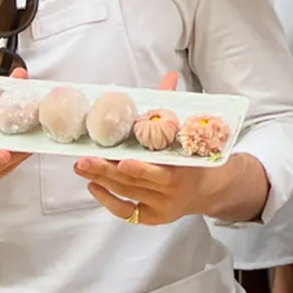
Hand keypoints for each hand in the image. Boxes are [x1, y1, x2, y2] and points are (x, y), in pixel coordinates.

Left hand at [70, 70, 238, 225]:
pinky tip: (94, 186)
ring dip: (102, 179)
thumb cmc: (196, 156)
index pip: (158, 169)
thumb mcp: (189, 132)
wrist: (211, 189)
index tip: (121, 160)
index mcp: (183, 168)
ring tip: (82, 166)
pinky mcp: (152, 217)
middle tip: (84, 159)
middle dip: (107, 170)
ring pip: (126, 192)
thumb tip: (170, 76)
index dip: (140, 168)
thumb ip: (174, 105)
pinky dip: (107, 200)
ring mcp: (161, 205)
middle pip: (134, 181)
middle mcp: (172, 190)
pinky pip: (125, 211)